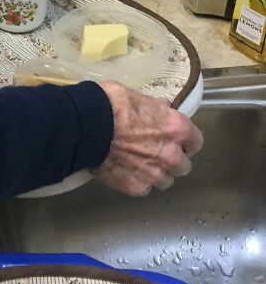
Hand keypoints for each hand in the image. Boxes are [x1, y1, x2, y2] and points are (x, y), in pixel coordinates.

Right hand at [92, 81, 203, 196]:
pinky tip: (124, 169)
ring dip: (156, 172)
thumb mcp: (138, 95)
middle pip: (184, 166)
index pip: (196, 142)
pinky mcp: (137, 187)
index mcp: (176, 128)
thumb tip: (162, 108)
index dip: (186, 141)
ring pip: (166, 180)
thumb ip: (156, 107)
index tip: (176, 139)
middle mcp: (172, 155)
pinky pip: (144, 187)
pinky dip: (137, 180)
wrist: (86, 126)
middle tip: (155, 151)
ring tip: (138, 163)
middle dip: (172, 160)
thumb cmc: (111, 104)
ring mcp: (155, 174)